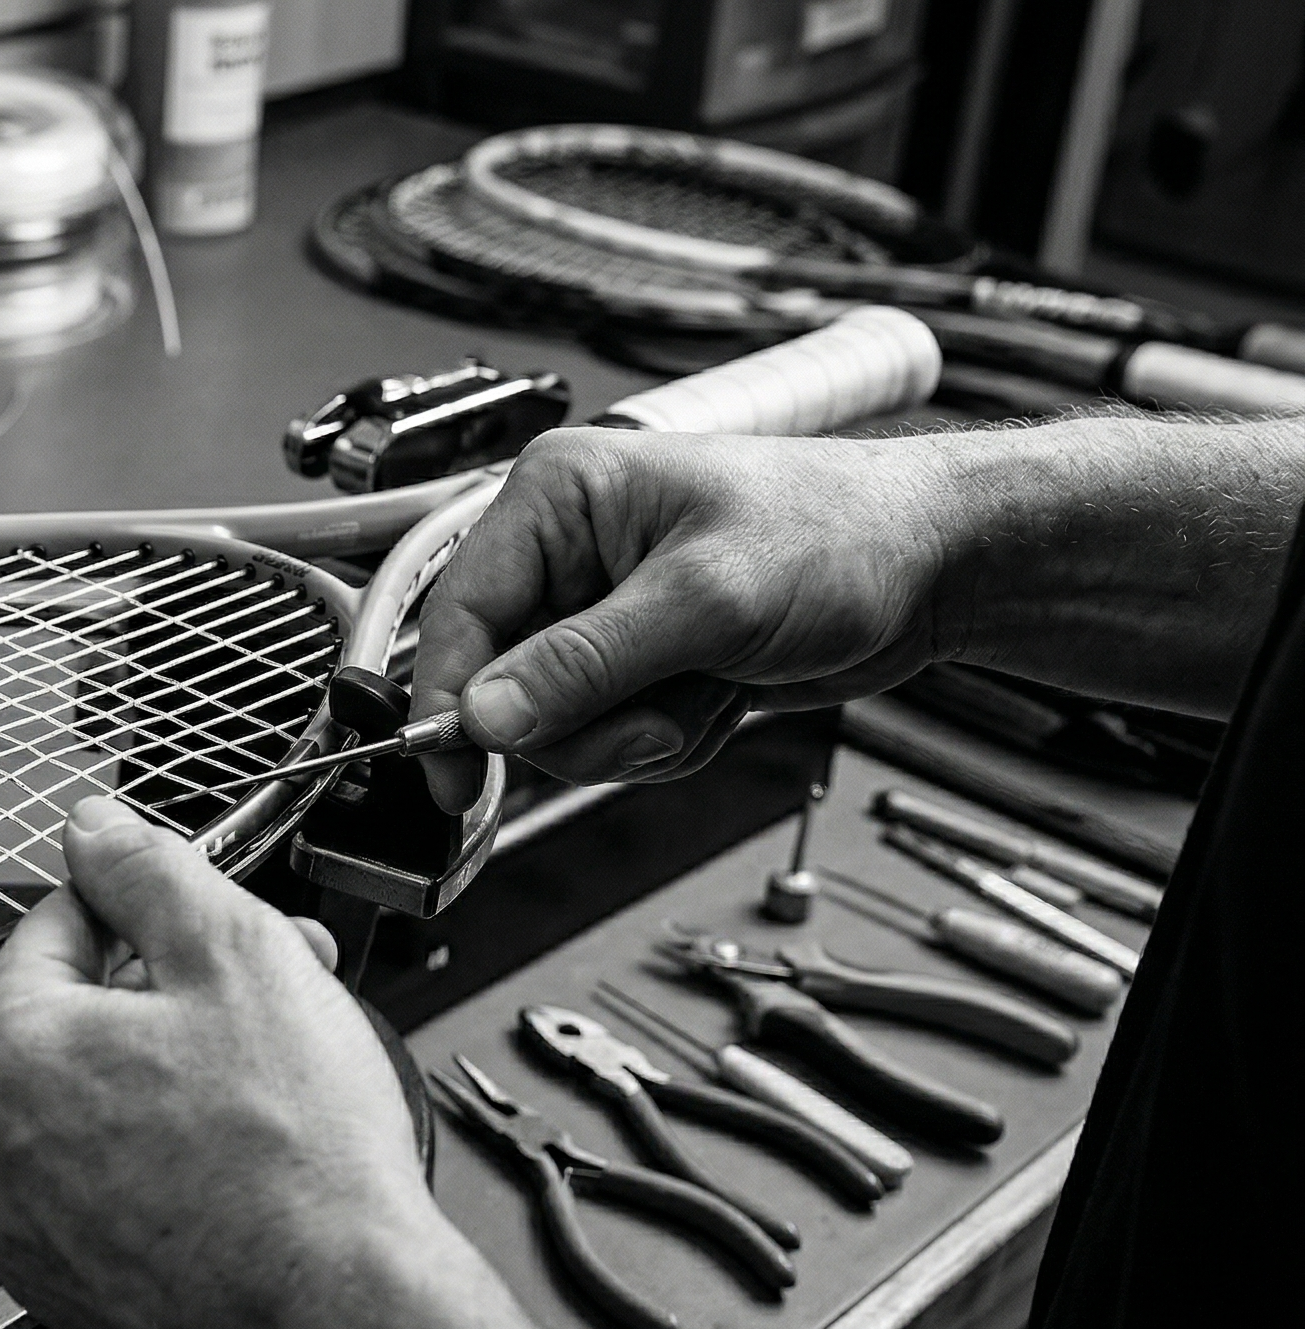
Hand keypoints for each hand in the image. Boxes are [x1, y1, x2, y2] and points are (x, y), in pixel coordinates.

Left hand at [0, 796, 441, 1328]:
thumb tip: (95, 827)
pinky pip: (111, 1198)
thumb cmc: (297, 1166)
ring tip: (274, 1087)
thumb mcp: (236, 955)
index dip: (153, 913)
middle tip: (273, 996)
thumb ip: (150, 871)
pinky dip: (168, 1173)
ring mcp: (25, 1236)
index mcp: (4, 1052)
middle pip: (78, 1022)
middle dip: (177, 996)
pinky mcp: (75, 1297)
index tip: (209, 925)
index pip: (57, 925)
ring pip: (97, 1113)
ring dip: (175, 1081)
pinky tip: (245, 1170)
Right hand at [411, 427, 964, 811]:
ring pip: (555, 724)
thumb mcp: (705, 602)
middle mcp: (568, 552)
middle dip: (584, 723)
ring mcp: (602, 611)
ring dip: (633, 735)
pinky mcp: (637, 659)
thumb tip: (486, 715)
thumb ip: (585, 665)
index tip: (452, 774)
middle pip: (502, 684)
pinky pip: (607, 736)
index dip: (449, 701)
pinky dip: (664, 738)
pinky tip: (717, 697)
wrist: (934, 565)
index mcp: (559, 499)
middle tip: (656, 717)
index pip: (460, 612)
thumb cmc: (840, 534)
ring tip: (705, 692)